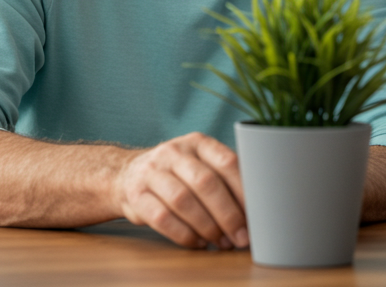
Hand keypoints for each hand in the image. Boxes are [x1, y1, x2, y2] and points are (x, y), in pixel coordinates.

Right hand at [114, 132, 249, 249]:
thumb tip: (258, 209)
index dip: (244, 191)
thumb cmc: (178, 175)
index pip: (227, 162)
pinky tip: (198, 242)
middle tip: (241, 237)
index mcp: (198, 142)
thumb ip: (225, 178)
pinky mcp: (136, 195)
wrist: (127, 175)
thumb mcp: (200, 164)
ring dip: (207, 227)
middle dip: (228, 214)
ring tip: (221, 242)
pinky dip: (184, 235)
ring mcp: (152, 172)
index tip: (257, 215)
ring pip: (183, 201)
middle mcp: (174, 152)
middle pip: (206, 183)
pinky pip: (162, 218)